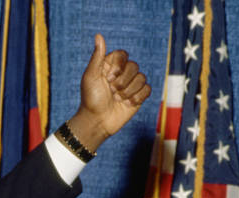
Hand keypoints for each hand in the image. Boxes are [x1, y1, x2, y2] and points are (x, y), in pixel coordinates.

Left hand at [69, 33, 150, 151]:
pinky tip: (126, 104)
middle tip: (111, 92)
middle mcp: (122, 73)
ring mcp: (131, 84)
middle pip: (134, 66)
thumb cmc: (90, 99)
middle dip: (122, 82)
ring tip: (117, 100)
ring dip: (128, 91)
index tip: (108, 78)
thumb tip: (98, 35)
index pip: (123, 55)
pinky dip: (137, 97)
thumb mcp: (90, 77)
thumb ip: (97, 57)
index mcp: (110, 66)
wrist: (96, 121)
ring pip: (141, 78)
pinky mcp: (138, 96)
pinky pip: (147, 89)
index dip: (119, 66)